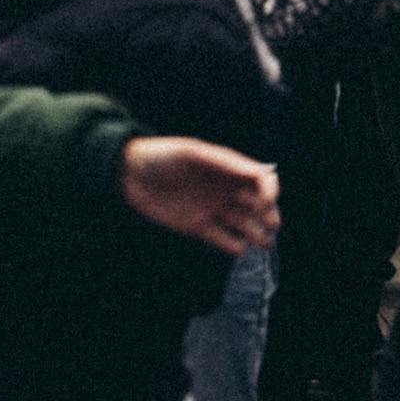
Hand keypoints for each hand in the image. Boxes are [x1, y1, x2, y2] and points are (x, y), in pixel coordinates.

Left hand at [121, 138, 278, 254]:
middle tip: (271, 227)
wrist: (128, 175)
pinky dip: (234, 246)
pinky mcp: (199, 227)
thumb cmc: (161, 156)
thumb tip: (257, 171)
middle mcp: (224, 189)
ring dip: (257, 234)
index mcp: (226, 167)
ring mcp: (213, 208)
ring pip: (244, 224)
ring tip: (262, 242)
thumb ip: (223, 162)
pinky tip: (238, 247)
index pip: (260, 179)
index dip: (269, 191)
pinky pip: (223, 240)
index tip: (266, 203)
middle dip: (269, 215)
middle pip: (257, 204)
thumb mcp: (191, 152)